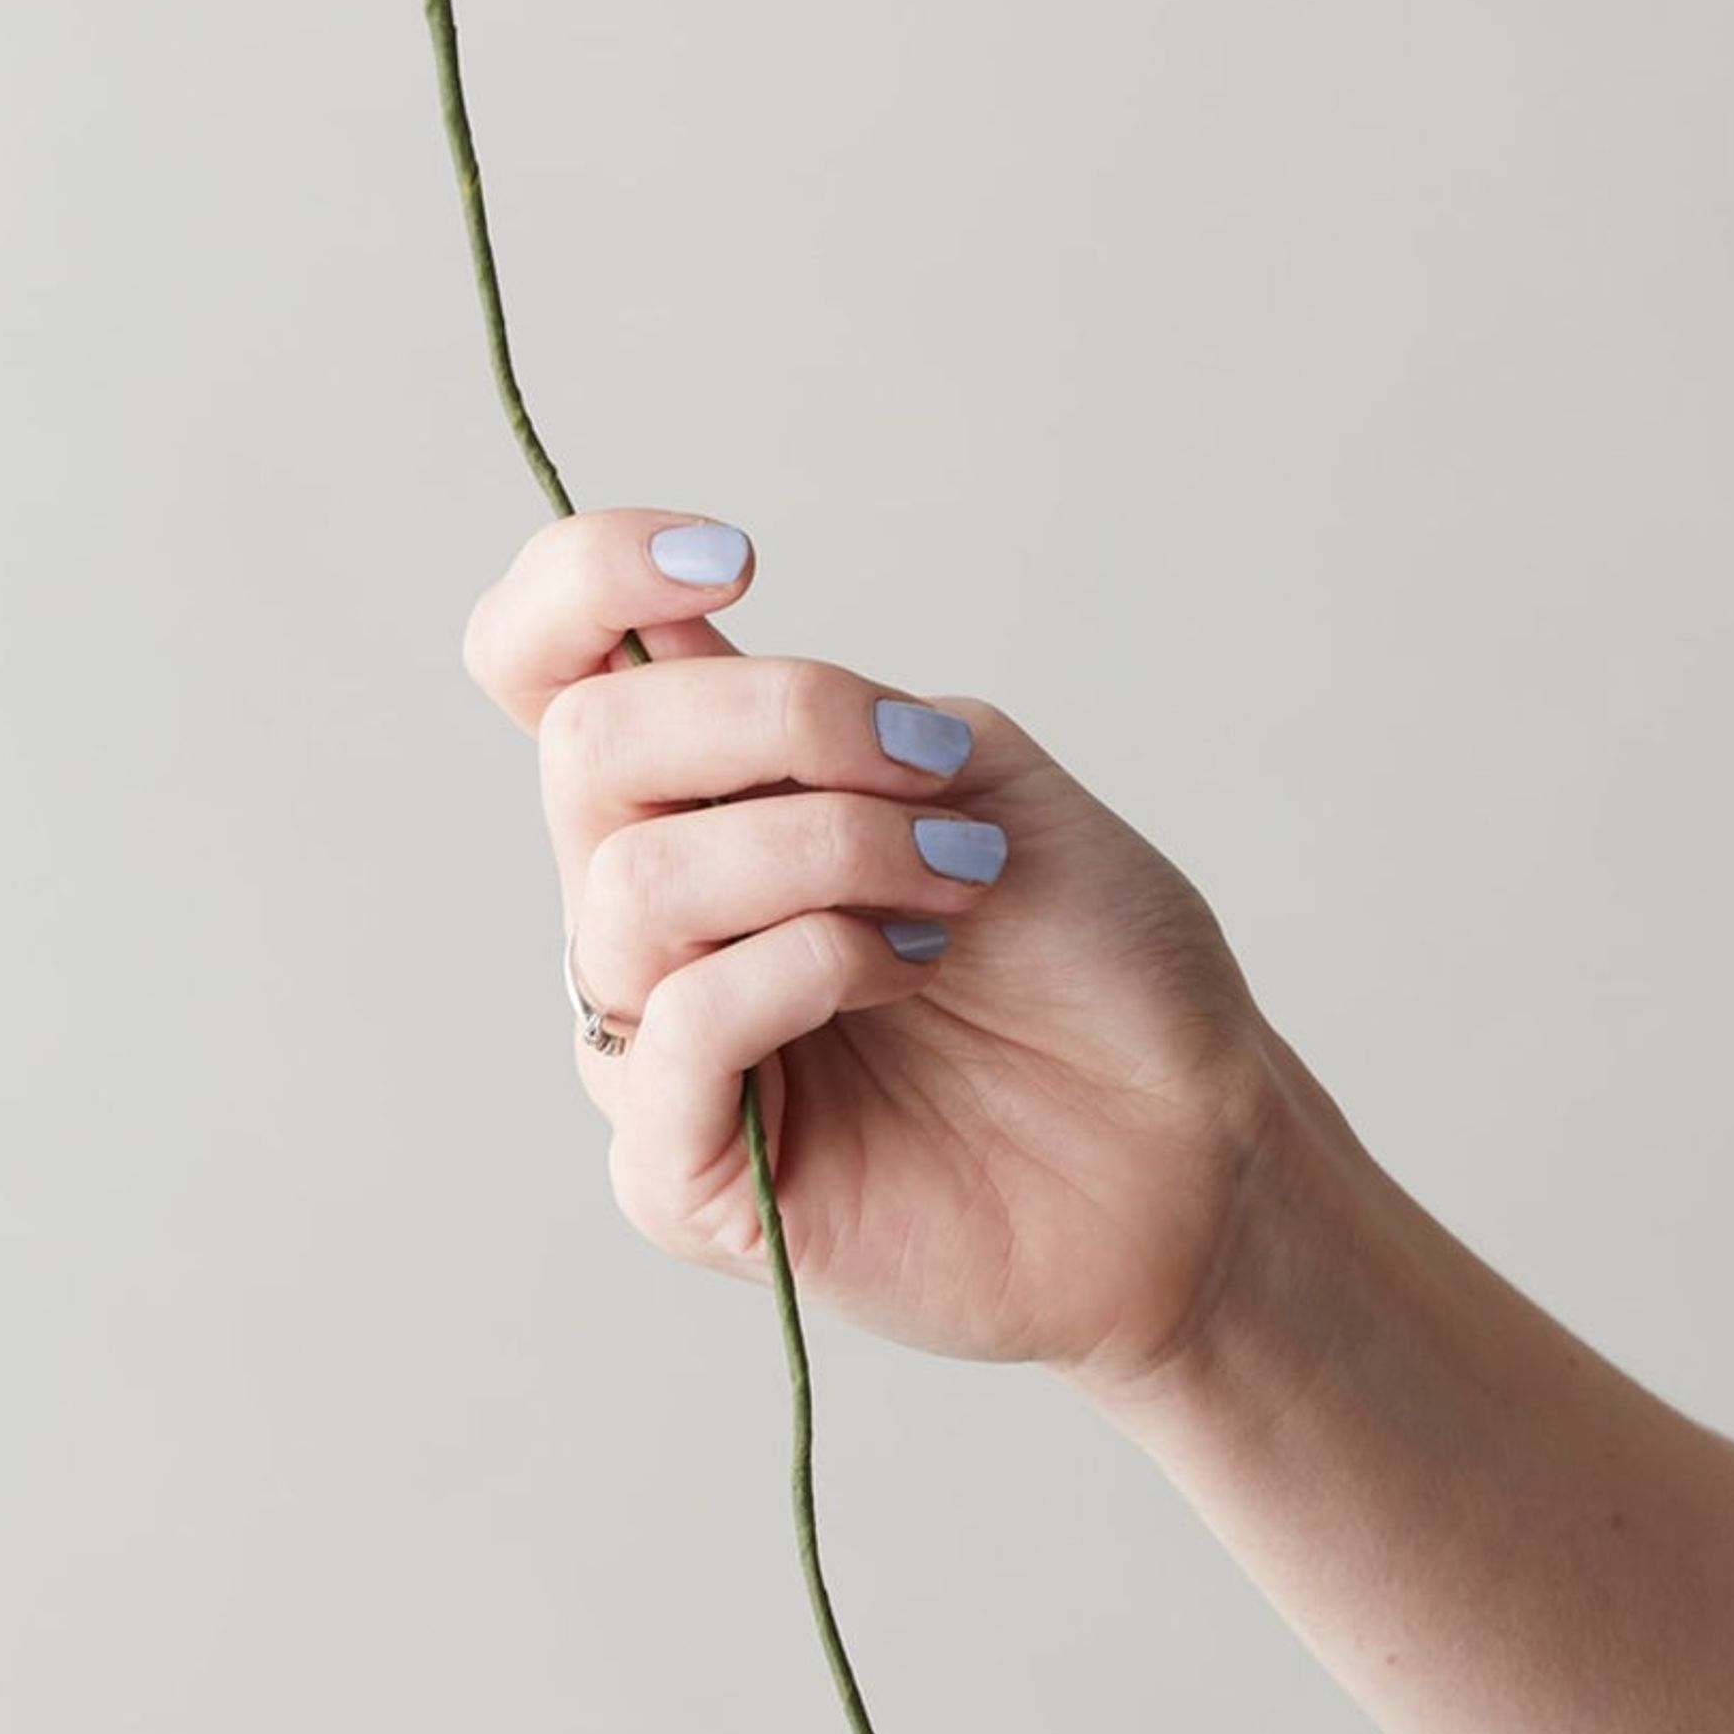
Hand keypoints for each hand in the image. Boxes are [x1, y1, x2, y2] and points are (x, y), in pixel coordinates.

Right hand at [461, 506, 1293, 1381]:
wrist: (1190, 1141)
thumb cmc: (1090, 960)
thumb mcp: (974, 772)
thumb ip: (827, 717)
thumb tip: (685, 668)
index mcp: (699, 798)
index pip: (543, 661)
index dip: (587, 576)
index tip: (735, 558)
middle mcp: (649, 910)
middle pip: (587, 747)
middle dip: (780, 721)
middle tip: (939, 778)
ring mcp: (653, 1044)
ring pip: (637, 887)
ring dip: (828, 854)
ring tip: (959, 887)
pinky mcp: (680, 1175)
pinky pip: (679, 1030)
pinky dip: (805, 967)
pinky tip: (905, 970)